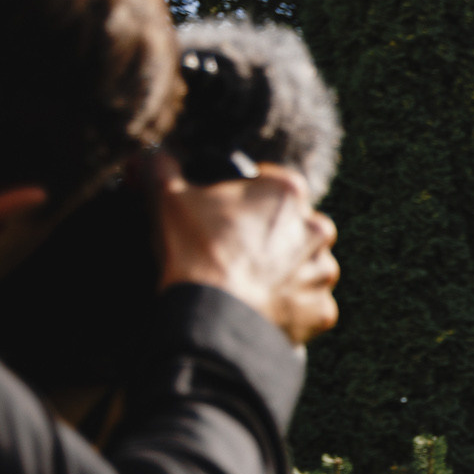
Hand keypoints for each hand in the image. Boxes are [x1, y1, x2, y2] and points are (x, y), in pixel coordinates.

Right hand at [151, 156, 337, 344]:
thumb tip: (150, 157)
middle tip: (238, 251)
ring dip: (286, 272)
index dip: (249, 196)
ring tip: (250, 283)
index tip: (229, 213)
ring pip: (308, 267)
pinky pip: (309, 306)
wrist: (214, 317)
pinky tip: (263, 309)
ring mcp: (322, 273)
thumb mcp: (166, 196)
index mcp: (287, 193)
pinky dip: (291, 309)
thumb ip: (160, 167)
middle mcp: (316, 230)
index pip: (273, 183)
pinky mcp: (322, 311)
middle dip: (273, 236)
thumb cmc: (195, 251)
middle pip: (296, 226)